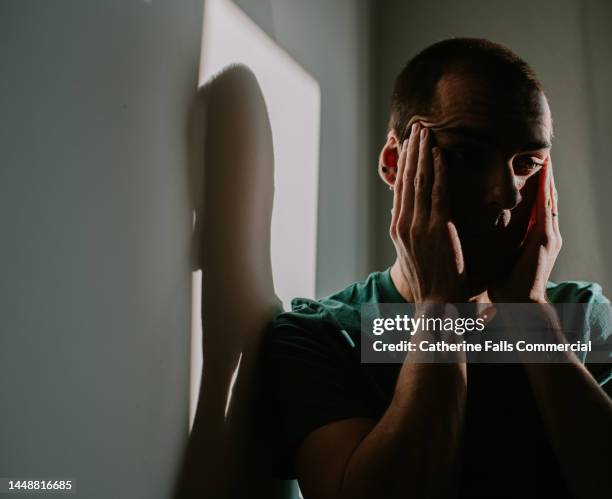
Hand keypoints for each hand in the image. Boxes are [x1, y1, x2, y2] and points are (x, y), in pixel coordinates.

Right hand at [389, 122, 467, 302]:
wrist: (436, 303)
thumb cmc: (429, 281)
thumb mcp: (412, 254)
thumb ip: (408, 231)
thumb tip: (401, 212)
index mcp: (398, 228)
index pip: (401, 188)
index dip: (405, 164)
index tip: (408, 144)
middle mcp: (404, 223)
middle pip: (407, 179)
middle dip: (412, 151)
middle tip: (416, 127)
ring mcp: (418, 224)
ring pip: (420, 181)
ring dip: (423, 153)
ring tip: (426, 131)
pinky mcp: (437, 228)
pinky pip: (438, 192)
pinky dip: (438, 171)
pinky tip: (440, 153)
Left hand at [489, 156, 561, 302]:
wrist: (519, 304)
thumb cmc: (508, 284)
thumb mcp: (502, 256)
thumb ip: (500, 241)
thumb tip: (484, 230)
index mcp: (533, 234)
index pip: (535, 202)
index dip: (534, 183)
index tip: (525, 163)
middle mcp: (545, 231)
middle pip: (546, 195)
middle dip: (545, 174)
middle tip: (542, 151)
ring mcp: (548, 234)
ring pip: (550, 197)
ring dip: (548, 176)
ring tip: (546, 155)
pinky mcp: (546, 239)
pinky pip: (547, 208)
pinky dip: (547, 190)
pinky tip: (545, 174)